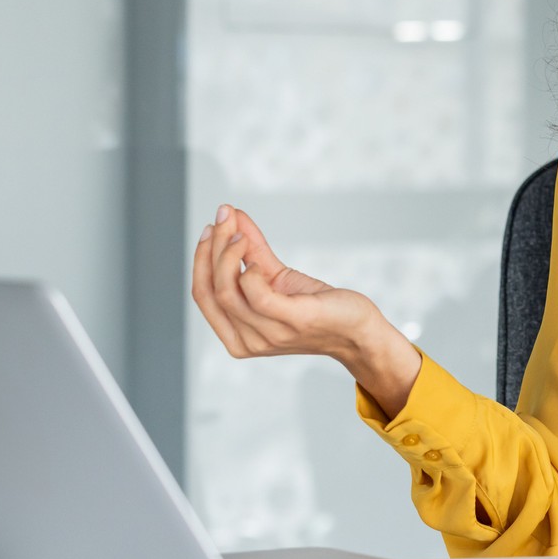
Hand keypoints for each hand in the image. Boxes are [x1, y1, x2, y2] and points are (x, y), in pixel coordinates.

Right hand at [189, 204, 423, 416]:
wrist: (356, 330)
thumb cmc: (317, 307)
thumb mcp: (276, 278)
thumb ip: (252, 252)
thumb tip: (231, 216)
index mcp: (237, 337)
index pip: (203, 295)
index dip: (200, 258)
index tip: (212, 227)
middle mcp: (248, 342)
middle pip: (211, 290)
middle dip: (211, 249)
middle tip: (224, 219)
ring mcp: (269, 335)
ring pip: (228, 290)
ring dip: (229, 253)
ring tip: (240, 232)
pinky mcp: (293, 320)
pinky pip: (257, 295)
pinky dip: (250, 272)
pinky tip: (257, 261)